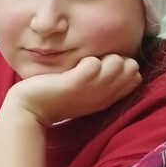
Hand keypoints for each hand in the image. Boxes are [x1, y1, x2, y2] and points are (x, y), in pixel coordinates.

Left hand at [10, 54, 141, 127]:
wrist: (29, 109)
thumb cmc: (56, 97)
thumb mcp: (86, 91)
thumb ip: (103, 79)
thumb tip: (119, 61)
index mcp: (108, 97)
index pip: (136, 77)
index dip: (124, 66)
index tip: (104, 67)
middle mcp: (104, 95)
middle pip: (132, 67)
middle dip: (116, 58)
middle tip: (93, 65)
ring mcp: (91, 90)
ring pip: (117, 62)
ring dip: (102, 57)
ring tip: (83, 66)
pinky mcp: (75, 85)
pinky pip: (94, 63)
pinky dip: (85, 60)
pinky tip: (74, 68)